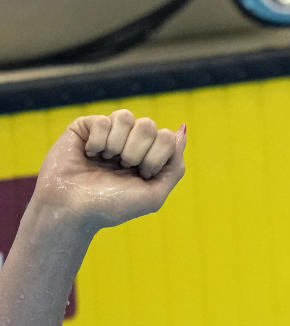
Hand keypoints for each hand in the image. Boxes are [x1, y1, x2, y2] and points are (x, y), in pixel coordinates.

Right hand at [32, 109, 185, 231]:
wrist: (73, 209)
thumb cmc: (112, 205)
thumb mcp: (154, 195)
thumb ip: (174, 166)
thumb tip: (181, 131)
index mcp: (149, 155)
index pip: (167, 137)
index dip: (156, 158)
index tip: (142, 175)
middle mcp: (131, 142)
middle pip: (149, 125)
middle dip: (137, 152)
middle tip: (123, 168)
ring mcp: (109, 132)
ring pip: (125, 116)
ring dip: (118, 145)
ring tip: (107, 161)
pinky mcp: (85, 126)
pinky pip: (103, 120)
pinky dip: (98, 142)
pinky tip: (89, 154)